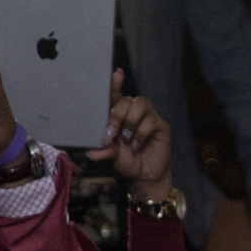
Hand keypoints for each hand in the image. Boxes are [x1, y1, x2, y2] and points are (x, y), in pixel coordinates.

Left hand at [91, 71, 172, 193]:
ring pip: (140, 104)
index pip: (115, 95)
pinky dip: (141, 134)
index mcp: (118, 115)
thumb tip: (90, 152)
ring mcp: (148, 117)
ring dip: (130, 122)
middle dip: (116, 115)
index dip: (114, 84)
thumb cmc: (126, 161)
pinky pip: (151, 120)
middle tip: (111, 135)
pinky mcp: (160, 125)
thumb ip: (103, 150)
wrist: (144, 176)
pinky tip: (137, 145)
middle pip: (126, 100)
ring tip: (127, 140)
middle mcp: (133, 112)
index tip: (115, 74)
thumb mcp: (111, 156)